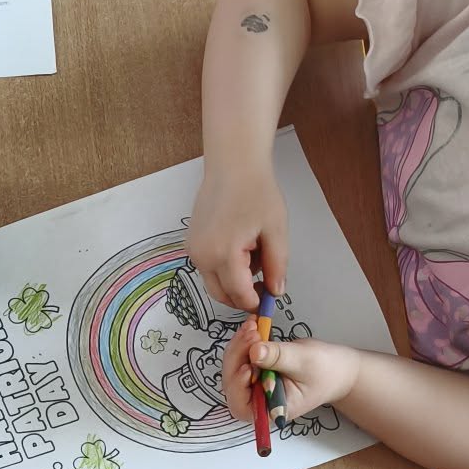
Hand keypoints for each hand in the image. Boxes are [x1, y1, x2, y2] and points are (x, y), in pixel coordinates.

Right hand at [187, 158, 286, 309]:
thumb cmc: (256, 192)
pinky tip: (239, 245)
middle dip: (243, 295)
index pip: (240, 295)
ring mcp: (193, 251)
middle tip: (264, 283)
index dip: (256, 302)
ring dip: (234, 281)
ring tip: (252, 253)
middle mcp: (202, 257)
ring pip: (214, 283)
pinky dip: (224, 268)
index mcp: (223, 254)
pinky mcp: (190, 245)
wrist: (232, 166)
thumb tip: (276, 292)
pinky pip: (208, 268)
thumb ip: (277, 266)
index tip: (269, 301)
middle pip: (222, 295)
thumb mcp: (276, 230)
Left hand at [221, 318, 359, 426]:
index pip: (242, 406)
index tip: (247, 364)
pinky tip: (252, 326)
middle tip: (251, 332)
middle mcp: (257, 401)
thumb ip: (278, 358)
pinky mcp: (255, 371)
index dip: (238, 386)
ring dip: (239, 345)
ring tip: (253, 326)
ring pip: (233, 367)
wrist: (336, 368)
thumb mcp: (303, 362)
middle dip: (238, 356)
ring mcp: (253, 386)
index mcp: (269, 411)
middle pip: (232, 383)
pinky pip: (241, 357)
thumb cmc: (325, 372)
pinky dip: (244, 342)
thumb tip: (254, 352)